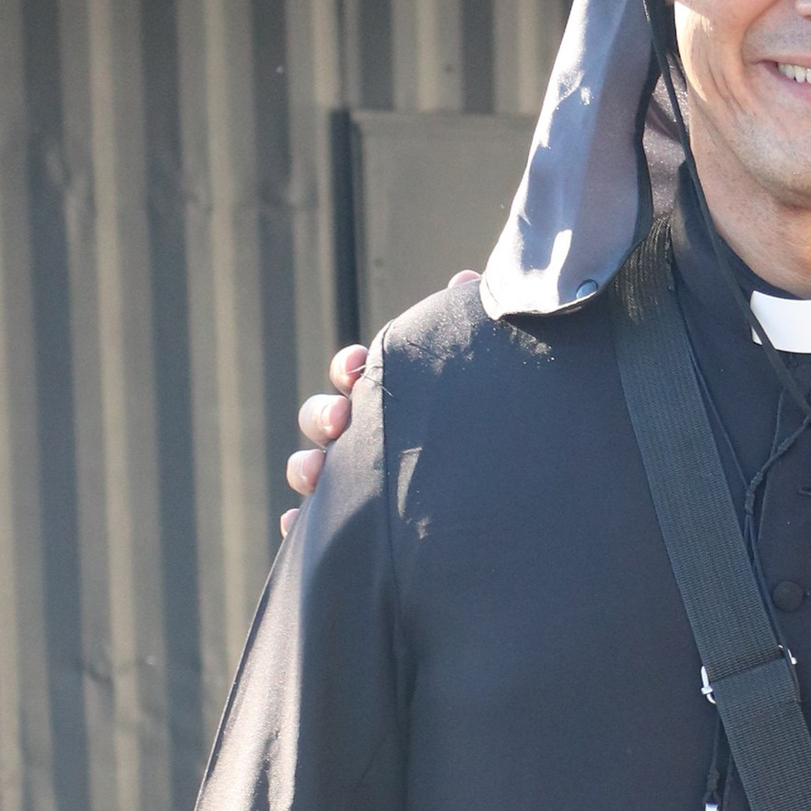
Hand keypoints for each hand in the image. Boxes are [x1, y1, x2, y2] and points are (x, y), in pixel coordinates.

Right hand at [279, 273, 477, 531]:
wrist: (514, 514)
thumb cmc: (497, 438)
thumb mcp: (487, 383)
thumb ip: (471, 332)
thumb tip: (466, 280)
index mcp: (395, 400)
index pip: (355, 373)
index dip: (349, 368)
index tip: (358, 365)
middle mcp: (369, 439)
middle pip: (323, 419)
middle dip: (324, 415)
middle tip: (342, 419)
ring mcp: (358, 485)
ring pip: (312, 471)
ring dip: (306, 466)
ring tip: (317, 474)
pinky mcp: (357, 531)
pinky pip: (314, 531)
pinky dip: (299, 526)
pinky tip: (297, 525)